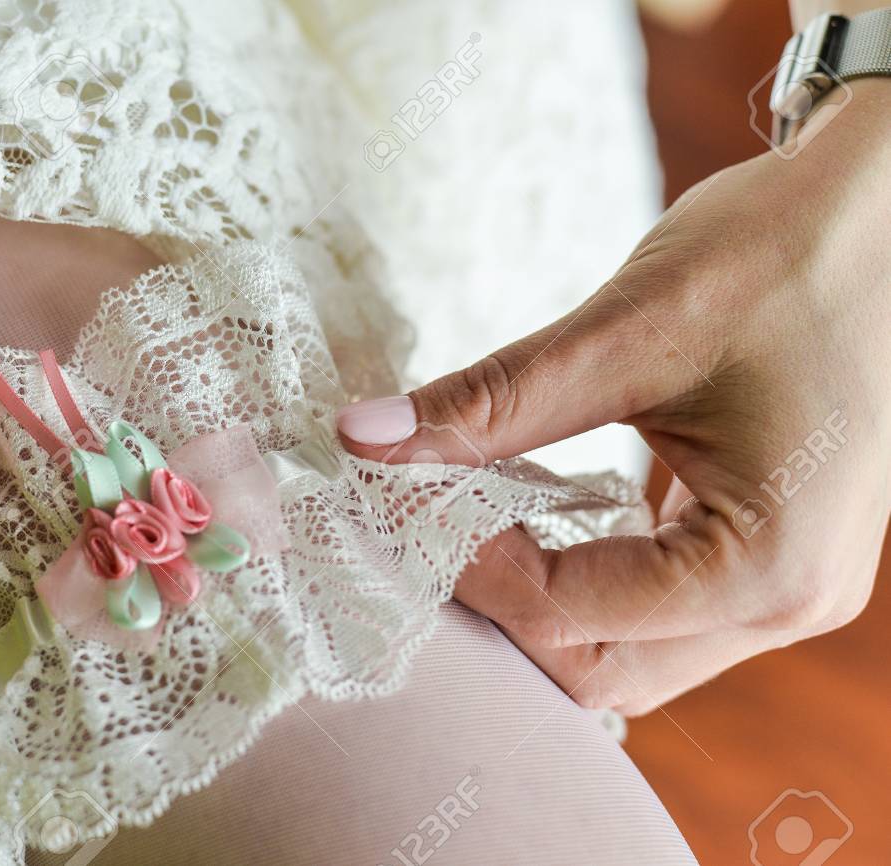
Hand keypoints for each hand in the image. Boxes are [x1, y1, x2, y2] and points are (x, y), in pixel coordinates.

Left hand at [337, 79, 890, 713]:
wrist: (887, 210)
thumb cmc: (784, 253)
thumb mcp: (626, 331)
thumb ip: (492, 401)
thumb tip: (363, 438)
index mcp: (769, 564)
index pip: (570, 615)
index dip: (467, 565)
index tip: (396, 497)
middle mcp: (789, 602)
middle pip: (596, 668)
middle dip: (496, 606)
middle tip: (419, 520)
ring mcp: (784, 588)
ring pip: (620, 651)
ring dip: (531, 599)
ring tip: (459, 515)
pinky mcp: (763, 556)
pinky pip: (647, 608)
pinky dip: (573, 575)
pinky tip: (521, 511)